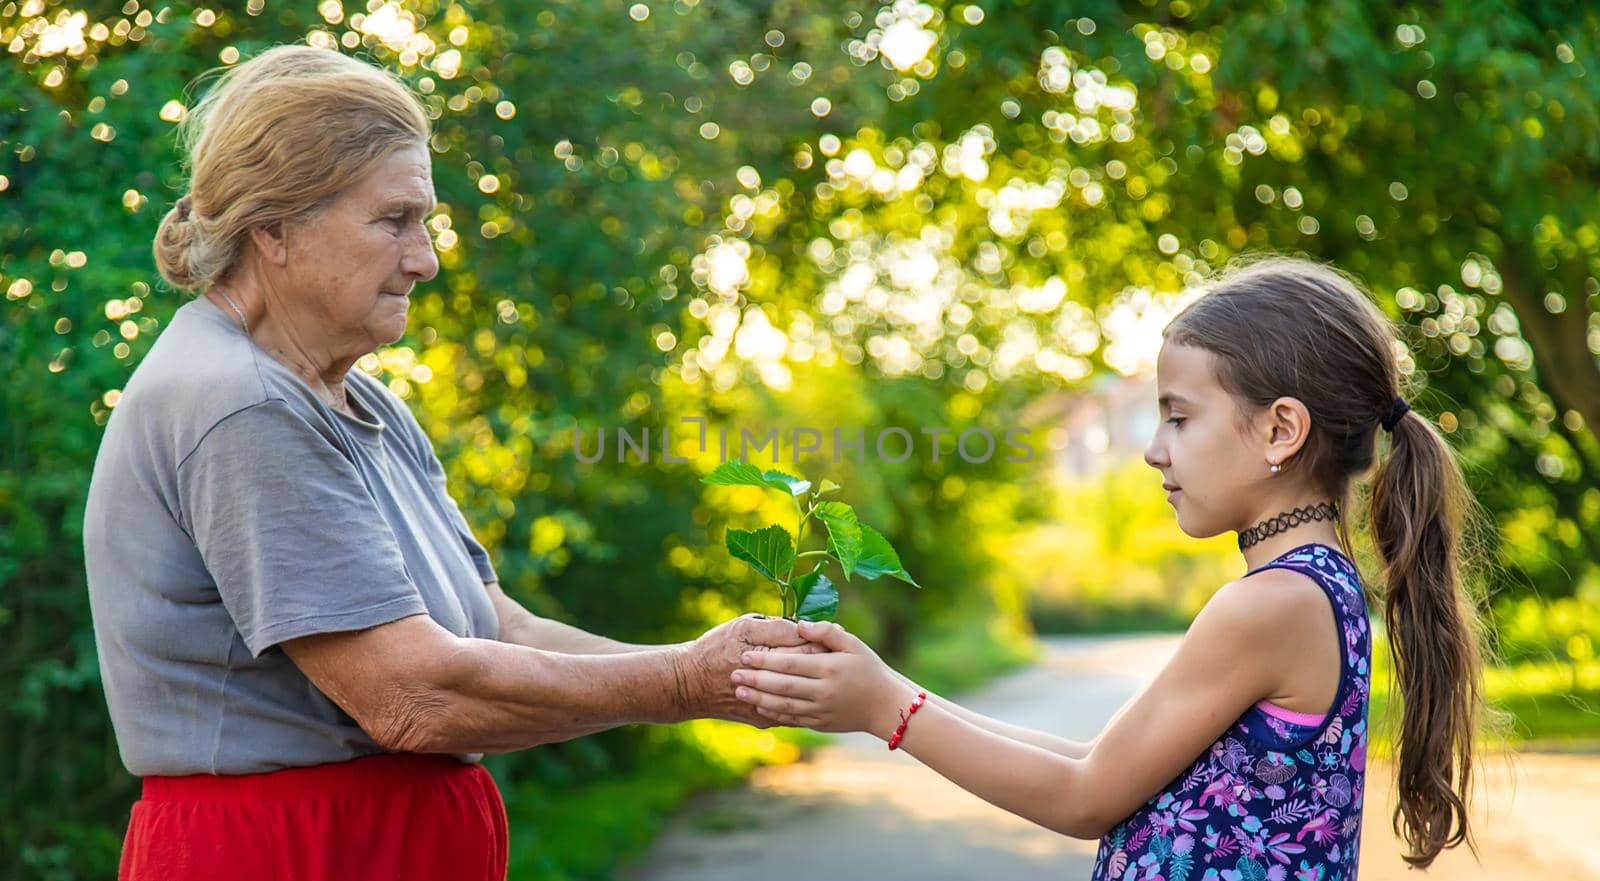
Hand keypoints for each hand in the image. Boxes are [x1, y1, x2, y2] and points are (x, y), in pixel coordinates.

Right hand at [677, 614, 823, 727]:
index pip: (809, 649)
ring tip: (823, 675)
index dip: (824, 642)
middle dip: (825, 664)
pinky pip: (793, 712)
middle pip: (811, 675)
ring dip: (815, 685)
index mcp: (770, 658)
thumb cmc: (715, 649)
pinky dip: (802, 702)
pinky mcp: (764, 720)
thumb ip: (775, 627)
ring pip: (805, 697)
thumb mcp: (742, 626)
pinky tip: (809, 693)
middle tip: (836, 655)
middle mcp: (771, 687)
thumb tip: (804, 629)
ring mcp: (769, 707)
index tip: (834, 636)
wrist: (688, 685)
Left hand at [730, 620, 918, 738]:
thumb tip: (799, 624)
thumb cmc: (870, 669)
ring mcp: (822, 710)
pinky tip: (759, 707)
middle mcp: (824, 691)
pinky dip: (774, 714)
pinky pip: (793, 719)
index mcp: (830, 668)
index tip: (746, 656)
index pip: (791, 664)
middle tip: (733, 674)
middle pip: (783, 686)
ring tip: (739, 692)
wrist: (887, 706)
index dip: (766, 661)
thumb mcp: (853, 644)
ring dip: (759, 699)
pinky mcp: (821, 724)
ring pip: (784, 705)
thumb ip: (827, 632)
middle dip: (756, 680)